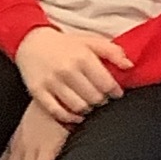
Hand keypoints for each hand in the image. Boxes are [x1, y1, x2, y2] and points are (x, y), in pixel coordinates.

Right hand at [15, 23, 130, 125]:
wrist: (31, 41)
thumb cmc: (64, 44)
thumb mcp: (90, 41)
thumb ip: (112, 51)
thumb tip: (129, 66)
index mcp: (82, 57)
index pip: (106, 84)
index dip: (115, 92)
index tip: (115, 93)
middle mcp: (67, 70)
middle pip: (94, 98)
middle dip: (101, 101)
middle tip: (100, 98)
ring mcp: (51, 82)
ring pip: (78, 107)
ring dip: (87, 109)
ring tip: (89, 104)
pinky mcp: (38, 92)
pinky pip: (58, 112)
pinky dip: (70, 118)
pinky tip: (76, 114)